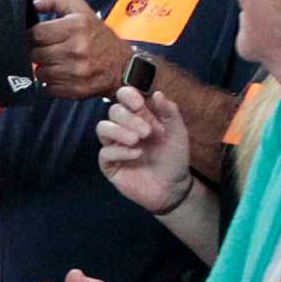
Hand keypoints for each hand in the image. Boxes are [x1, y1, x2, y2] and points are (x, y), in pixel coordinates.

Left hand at [29, 0, 127, 99]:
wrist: (123, 66)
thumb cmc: (99, 37)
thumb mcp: (81, 9)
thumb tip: (34, 4)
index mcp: (76, 27)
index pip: (37, 33)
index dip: (31, 35)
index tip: (35, 37)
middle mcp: (76, 49)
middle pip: (36, 54)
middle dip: (37, 52)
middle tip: (46, 50)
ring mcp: (76, 72)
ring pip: (40, 72)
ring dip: (43, 68)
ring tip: (55, 62)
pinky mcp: (75, 90)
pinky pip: (48, 88)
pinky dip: (51, 83)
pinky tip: (61, 75)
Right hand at [96, 87, 190, 213]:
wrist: (173, 188)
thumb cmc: (174, 159)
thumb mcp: (178, 133)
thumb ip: (170, 112)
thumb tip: (158, 93)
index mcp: (140, 116)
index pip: (124, 97)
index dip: (127, 95)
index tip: (138, 103)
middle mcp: (124, 128)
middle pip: (113, 111)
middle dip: (129, 118)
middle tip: (146, 132)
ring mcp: (116, 146)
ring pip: (102, 128)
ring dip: (119, 131)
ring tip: (137, 140)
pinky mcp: (110, 165)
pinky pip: (105, 153)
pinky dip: (120, 151)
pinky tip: (137, 154)